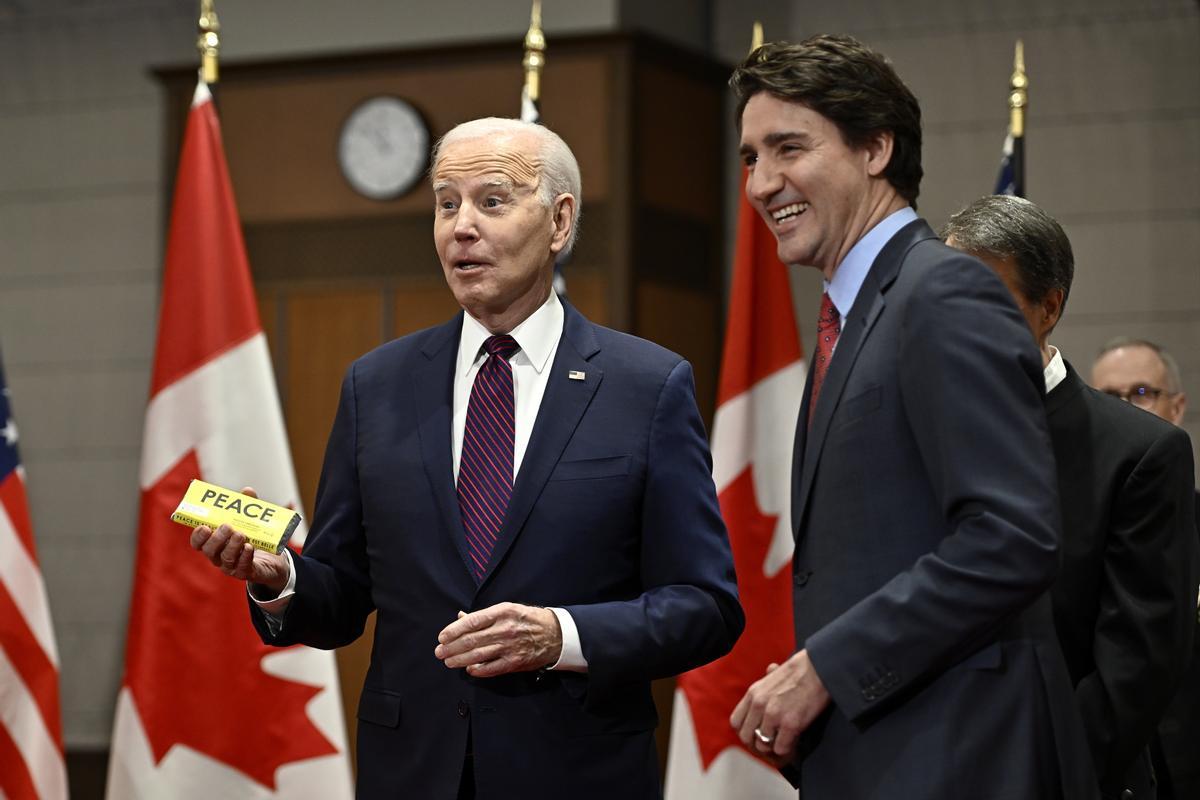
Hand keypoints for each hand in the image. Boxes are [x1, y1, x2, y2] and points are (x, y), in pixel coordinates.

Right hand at [188, 486, 289, 591]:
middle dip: (217, 538)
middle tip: (226, 526)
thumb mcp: (250, 521)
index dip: (198, 536)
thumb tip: (247, 491)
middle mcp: (219, 556)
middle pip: (210, 551)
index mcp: (215, 543)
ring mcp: (232, 567)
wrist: (273, 559)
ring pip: (226, 559)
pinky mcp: (246, 573)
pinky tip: (249, 547)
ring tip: (240, 534)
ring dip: (232, 546)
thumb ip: (247, 507)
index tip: (204, 526)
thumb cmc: (254, 537)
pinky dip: (244, 557)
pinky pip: (242, 568)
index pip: (198, 543)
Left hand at [434, 602, 562, 677]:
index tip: (442, 637)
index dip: (454, 630)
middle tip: (440, 652)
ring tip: (448, 661)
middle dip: (452, 647)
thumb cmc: (528, 619)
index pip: (472, 621)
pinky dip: (478, 670)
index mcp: (502, 612)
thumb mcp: (507, 609)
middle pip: (471, 640)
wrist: (555, 634)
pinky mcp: (515, 662)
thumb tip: (460, 617)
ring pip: (478, 655)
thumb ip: (483, 616)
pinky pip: (491, 668)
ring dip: (460, 660)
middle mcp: (505, 629)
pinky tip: (468, 670)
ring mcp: (510, 647)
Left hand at [730, 649, 830, 762]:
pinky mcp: (790, 724)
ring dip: (774, 747)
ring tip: (784, 741)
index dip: (746, 732)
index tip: (756, 734)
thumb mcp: (772, 677)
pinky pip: (781, 748)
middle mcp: (759, 705)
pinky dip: (788, 749)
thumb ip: (763, 690)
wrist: (819, 668)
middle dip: (758, 743)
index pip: (736, 722)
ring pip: (763, 746)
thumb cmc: (799, 672)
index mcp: (753, 693)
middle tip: (771, 743)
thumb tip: (762, 687)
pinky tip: (794, 741)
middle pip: (746, 737)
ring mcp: (773, 715)